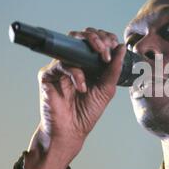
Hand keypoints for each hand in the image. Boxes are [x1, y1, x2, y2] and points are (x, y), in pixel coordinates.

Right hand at [24, 28, 126, 168]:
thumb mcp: (107, 89)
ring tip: (102, 60)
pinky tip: (83, 86)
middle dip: (97, 38)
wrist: (72, 131)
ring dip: (89, 49)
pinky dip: (76, 73)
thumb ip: (114, 69)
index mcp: (87, 63)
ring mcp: (59, 67)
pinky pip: (61, 65)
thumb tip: (121, 48)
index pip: (94, 41)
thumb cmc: (87, 112)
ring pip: (70, 45)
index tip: (114, 45)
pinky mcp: (47, 75)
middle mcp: (72, 62)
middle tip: (106, 50)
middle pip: (80, 36)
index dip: (104, 38)